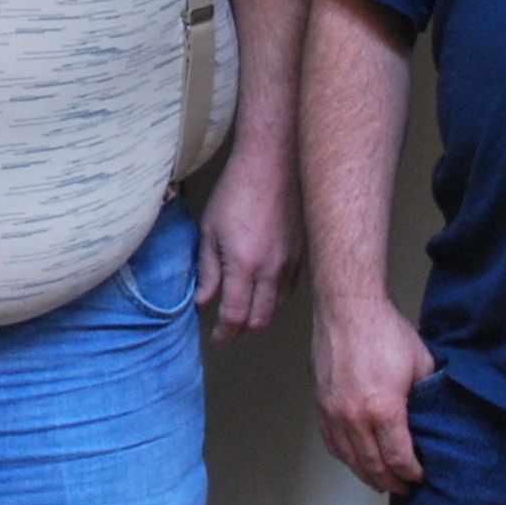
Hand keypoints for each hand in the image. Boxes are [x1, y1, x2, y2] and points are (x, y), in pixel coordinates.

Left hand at [195, 150, 301, 343]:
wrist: (274, 164)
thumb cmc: (237, 190)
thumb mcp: (210, 229)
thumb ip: (207, 270)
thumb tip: (203, 301)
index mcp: (244, 264)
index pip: (235, 316)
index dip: (225, 334)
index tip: (217, 340)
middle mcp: (271, 269)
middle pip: (260, 319)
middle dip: (242, 331)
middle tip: (228, 333)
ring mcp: (291, 263)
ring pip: (277, 307)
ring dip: (260, 317)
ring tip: (244, 317)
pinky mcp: (302, 255)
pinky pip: (290, 290)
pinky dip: (276, 301)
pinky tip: (265, 295)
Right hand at [314, 292, 433, 494]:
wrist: (348, 309)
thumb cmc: (384, 331)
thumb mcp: (421, 364)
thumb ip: (427, 395)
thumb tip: (435, 415)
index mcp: (384, 410)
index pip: (399, 459)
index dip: (412, 473)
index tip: (421, 476)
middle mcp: (355, 418)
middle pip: (373, 466)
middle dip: (391, 482)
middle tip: (404, 487)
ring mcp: (334, 412)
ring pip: (349, 459)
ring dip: (366, 475)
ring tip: (381, 481)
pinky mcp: (321, 404)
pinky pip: (331, 442)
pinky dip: (345, 457)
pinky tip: (355, 460)